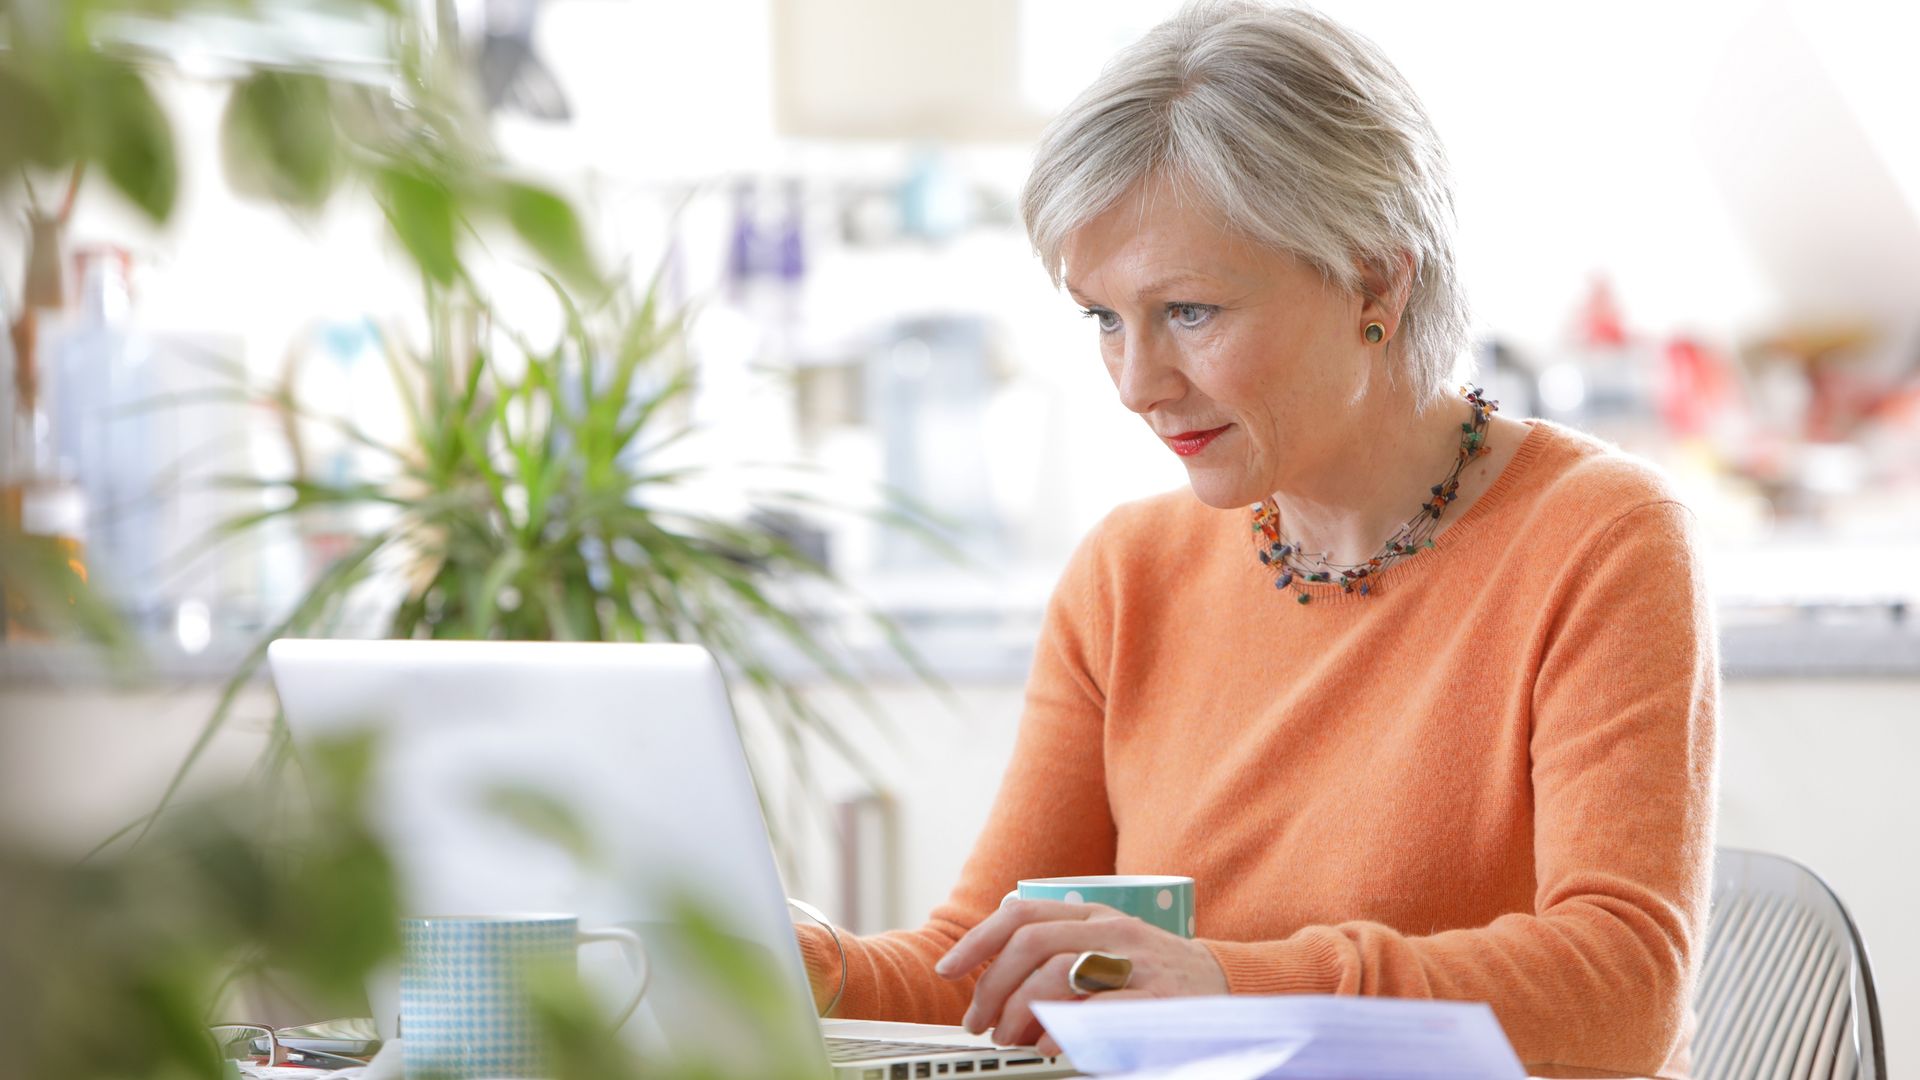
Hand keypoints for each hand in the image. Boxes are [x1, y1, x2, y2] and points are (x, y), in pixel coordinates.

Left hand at [933, 899, 1227, 1054]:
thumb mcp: (1107, 946)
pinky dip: (1065, 1027)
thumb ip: (1058, 950)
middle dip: (993, 985)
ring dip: (1020, 1008)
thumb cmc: (1155, 972)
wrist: (1228, 984)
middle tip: (979, 1022)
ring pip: (1059, 971)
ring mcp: (1136, 963)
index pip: (1022, 914)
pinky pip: (1101, 1009)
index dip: (978, 940)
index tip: (949, 971)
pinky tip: (1047, 1045)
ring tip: (1009, 1037)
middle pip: (1032, 943)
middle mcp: (1112, 931)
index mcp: (1094, 914)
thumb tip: (994, 981)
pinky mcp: (1157, 999)